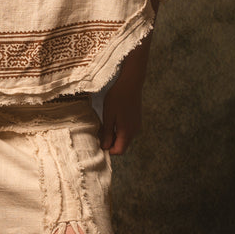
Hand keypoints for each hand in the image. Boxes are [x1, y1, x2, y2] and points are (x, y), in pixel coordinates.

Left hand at [98, 32, 151, 154]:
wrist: (131, 82)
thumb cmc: (118, 98)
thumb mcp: (108, 116)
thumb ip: (107, 133)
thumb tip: (105, 147)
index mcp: (127, 132)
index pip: (118, 151)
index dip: (108, 149)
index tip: (98, 142)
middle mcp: (134, 131)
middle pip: (121, 145)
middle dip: (110, 142)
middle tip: (99, 132)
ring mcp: (136, 125)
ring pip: (124, 137)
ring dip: (114, 135)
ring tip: (104, 124)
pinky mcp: (136, 119)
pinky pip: (127, 130)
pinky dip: (118, 129)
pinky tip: (112, 119)